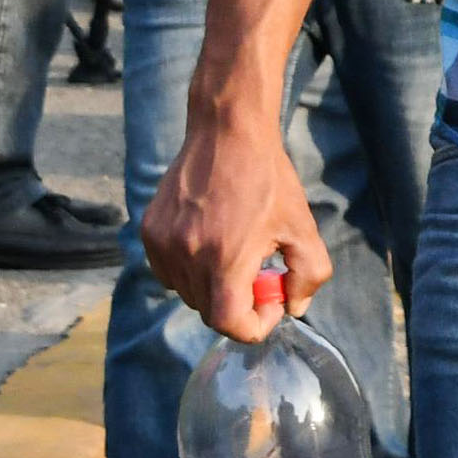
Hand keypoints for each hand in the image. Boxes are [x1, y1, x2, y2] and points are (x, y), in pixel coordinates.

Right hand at [144, 106, 333, 341]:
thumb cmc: (268, 178)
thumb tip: (295, 307)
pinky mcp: (149, 232)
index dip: (255, 324)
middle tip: (261, 271)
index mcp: (224, 259)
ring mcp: (162, 244)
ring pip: (187, 293)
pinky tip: (212, 241)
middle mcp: (185, 256)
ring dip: (214, 287)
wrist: (226, 133)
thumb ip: (308, 273)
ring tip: (237, 252)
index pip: (228, 324)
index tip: (272, 301)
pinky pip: (169, 272)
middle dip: (240, 303)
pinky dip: (191, 270)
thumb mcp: (302, 226)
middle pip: (209, 311)